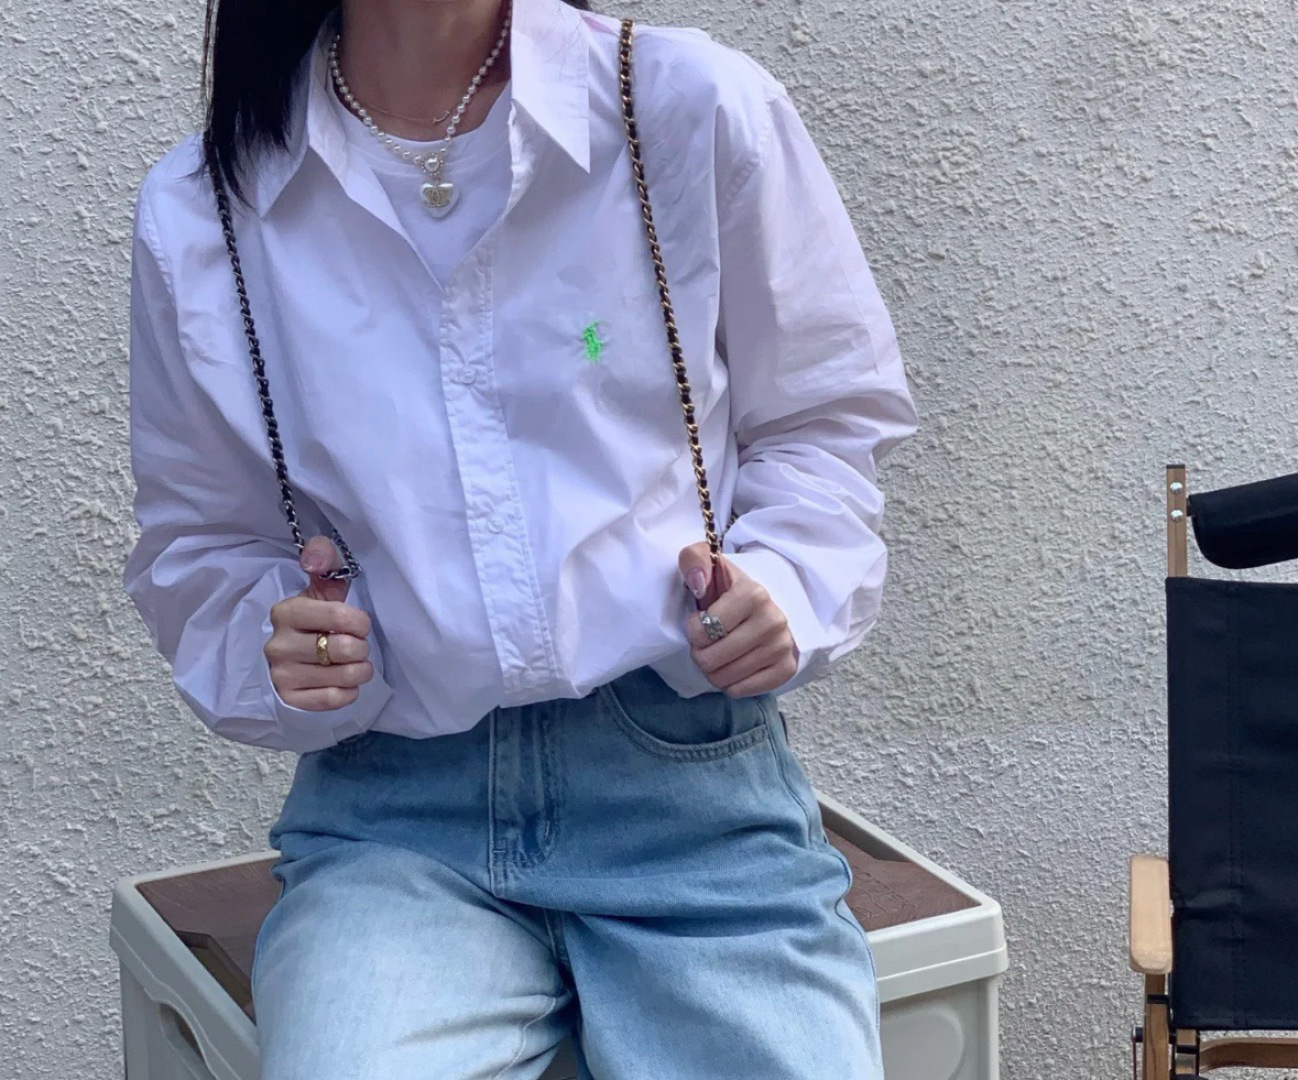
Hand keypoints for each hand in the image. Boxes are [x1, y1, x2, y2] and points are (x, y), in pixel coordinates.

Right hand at [264, 535, 375, 710]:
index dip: (360, 622)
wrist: (294, 658)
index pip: (340, 616)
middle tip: (358, 647)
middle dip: (361, 648)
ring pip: (342, 676)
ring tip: (355, 664)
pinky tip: (344, 683)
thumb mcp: (320, 587)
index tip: (359, 625)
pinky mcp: (289, 700)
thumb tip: (313, 559)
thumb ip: (324, 559)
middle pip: (344, 649)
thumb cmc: (316, 618)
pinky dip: (348, 692)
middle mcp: (278, 644)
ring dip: (360, 671)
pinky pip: (333, 700)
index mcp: (286, 612)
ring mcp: (280, 674)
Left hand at [678, 542, 799, 696]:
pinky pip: (740, 691)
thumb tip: (697, 583)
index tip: (701, 620)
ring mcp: (782, 647)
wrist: (762, 606)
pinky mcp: (786, 669)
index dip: (693, 631)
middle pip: (710, 661)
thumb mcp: (709, 565)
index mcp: (754, 594)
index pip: (702, 630)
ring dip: (713, 670)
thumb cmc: (728, 590)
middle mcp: (773, 621)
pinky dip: (730, 683)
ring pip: (723, 679)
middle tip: (707, 642)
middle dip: (700, 654)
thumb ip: (694, 561)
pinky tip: (734, 665)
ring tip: (719, 653)